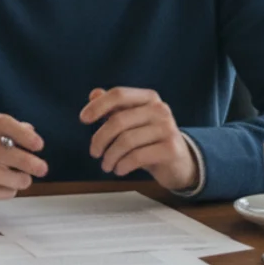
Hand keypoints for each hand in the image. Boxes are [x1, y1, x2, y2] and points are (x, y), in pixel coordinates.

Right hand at [0, 113, 48, 205]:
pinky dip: (6, 192)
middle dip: (25, 161)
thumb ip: (14, 131)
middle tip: (42, 168)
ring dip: (17, 179)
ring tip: (26, 180)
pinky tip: (11, 189)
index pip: (0, 123)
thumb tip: (31, 133)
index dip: (22, 134)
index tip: (39, 146)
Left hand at [80, 87, 196, 190]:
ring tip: (106, 165)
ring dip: (110, 156)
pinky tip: (119, 169)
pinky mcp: (171, 149)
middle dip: (100, 139)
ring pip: (126, 141)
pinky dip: (122, 165)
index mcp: (148, 98)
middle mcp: (160, 109)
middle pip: (118, 120)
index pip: (118, 94)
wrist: (180, 162)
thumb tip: (94, 94)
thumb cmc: (150, 139)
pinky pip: (137, 156)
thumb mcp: (131, 122)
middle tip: (94, 153)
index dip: (98, 106)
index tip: (83, 119)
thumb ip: (113, 107)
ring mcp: (167, 128)